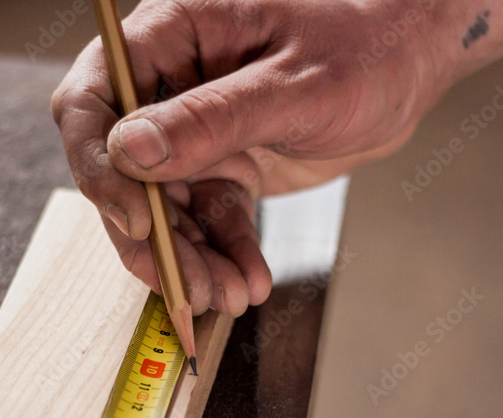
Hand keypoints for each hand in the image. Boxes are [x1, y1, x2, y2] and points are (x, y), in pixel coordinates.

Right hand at [52, 0, 448, 315]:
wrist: (410, 67)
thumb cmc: (364, 46)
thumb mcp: (295, 84)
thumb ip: (213, 118)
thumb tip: (130, 151)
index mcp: (172, 37)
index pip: (93, 100)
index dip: (98, 165)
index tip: (136, 220)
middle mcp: (170, 87)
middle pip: (122, 171)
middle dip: (153, 238)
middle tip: (187, 285)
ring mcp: (195, 131)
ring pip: (163, 208)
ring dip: (189, 259)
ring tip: (226, 296)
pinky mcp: (223, 165)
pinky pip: (207, 219)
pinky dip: (224, 254)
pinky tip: (247, 281)